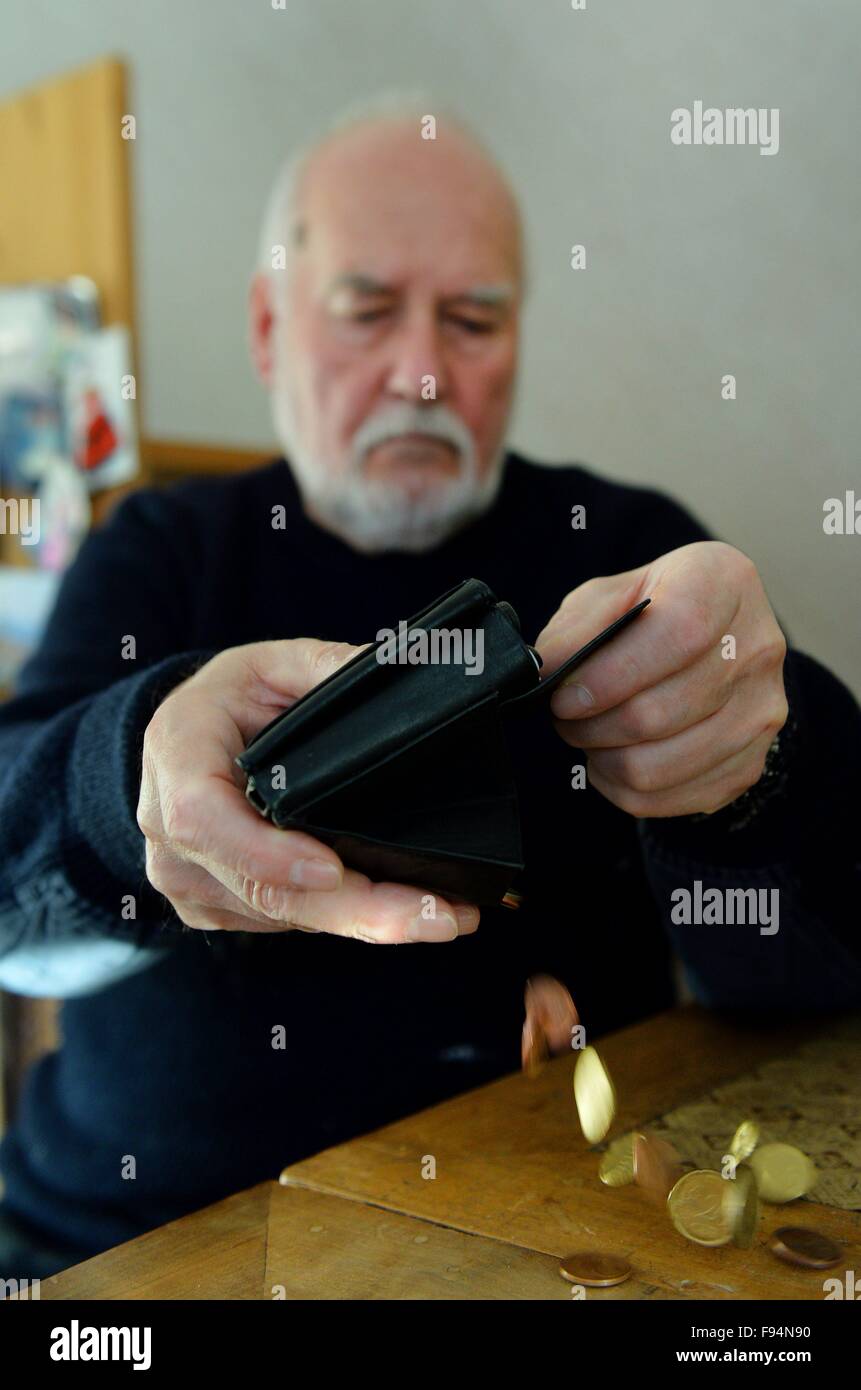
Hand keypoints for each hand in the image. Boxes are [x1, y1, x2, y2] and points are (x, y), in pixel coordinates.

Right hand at [137, 639, 479, 940]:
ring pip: (283, 917)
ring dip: (366, 921)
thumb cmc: (231, 700)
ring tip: (446, 915)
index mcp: (175, 754)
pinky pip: (286, 923)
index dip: (266, 853)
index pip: (203, 818)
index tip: (333, 871)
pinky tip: (406, 911)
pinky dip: (347, 919)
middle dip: (354, 911)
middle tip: (435, 919)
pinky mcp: (214, 908)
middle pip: (259, 891)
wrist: (189, 743)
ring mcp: (187, 879)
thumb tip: (395, 675)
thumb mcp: (273, 663)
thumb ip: (327, 668)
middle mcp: (166, 832)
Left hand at [535, 542, 788, 817]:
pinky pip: (669, 798)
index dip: (611, 674)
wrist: (711, 641)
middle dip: (592, 724)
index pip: (678, 634)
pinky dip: (623, 787)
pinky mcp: (750, 764)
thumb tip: (546, 667)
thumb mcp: (611, 595)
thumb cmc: (653, 612)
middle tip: (565, 715)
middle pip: (661, 712)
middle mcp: (757, 649)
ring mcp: (761, 712)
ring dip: (603, 759)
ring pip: (659, 765)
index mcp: (724, 584)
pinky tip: (614, 757)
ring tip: (588, 734)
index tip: (565, 694)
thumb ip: (577, 627)